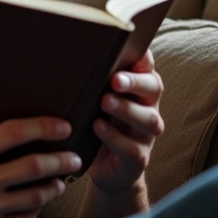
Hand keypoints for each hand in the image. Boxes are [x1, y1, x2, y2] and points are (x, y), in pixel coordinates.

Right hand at [0, 117, 81, 217]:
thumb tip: (1, 106)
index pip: (15, 133)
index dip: (44, 127)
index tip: (63, 126)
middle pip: (34, 166)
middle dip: (61, 159)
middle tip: (74, 156)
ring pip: (36, 195)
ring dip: (54, 185)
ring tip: (61, 179)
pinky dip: (36, 208)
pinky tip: (39, 200)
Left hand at [88, 49, 164, 194]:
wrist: (103, 169)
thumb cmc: (94, 124)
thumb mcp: (91, 101)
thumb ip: (89, 81)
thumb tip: (65, 55)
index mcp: (137, 89)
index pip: (146, 67)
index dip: (143, 58)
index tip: (132, 48)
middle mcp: (147, 108)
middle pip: (153, 88)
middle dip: (135, 82)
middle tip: (115, 79)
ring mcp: (145, 135)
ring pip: (148, 119)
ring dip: (127, 109)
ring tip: (105, 102)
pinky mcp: (138, 158)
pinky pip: (133, 148)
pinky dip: (116, 137)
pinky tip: (98, 127)